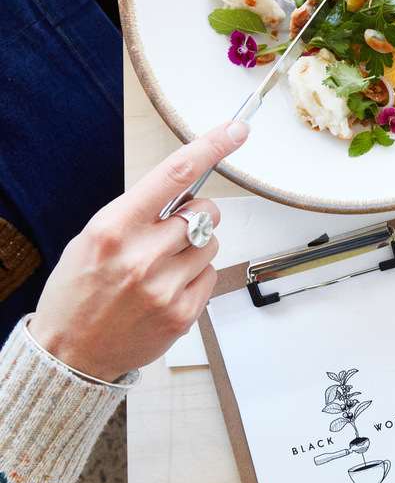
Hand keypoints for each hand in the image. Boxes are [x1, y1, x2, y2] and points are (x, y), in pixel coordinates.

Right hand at [29, 122, 250, 381]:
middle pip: (206, 213)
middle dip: (197, 215)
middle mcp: (142, 256)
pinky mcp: (183, 313)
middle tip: (171, 231)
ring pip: (212, 244)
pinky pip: (210, 275)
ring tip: (160, 267)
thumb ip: (139, 212)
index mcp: (114, 229)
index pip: (174, 175)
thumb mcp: (94, 238)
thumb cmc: (80, 289)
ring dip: (195, 249)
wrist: (70, 352)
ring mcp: (165, 288)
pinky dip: (194, 277)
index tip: (236, 130)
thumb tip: (188, 189)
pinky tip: (166, 288)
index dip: (210, 147)